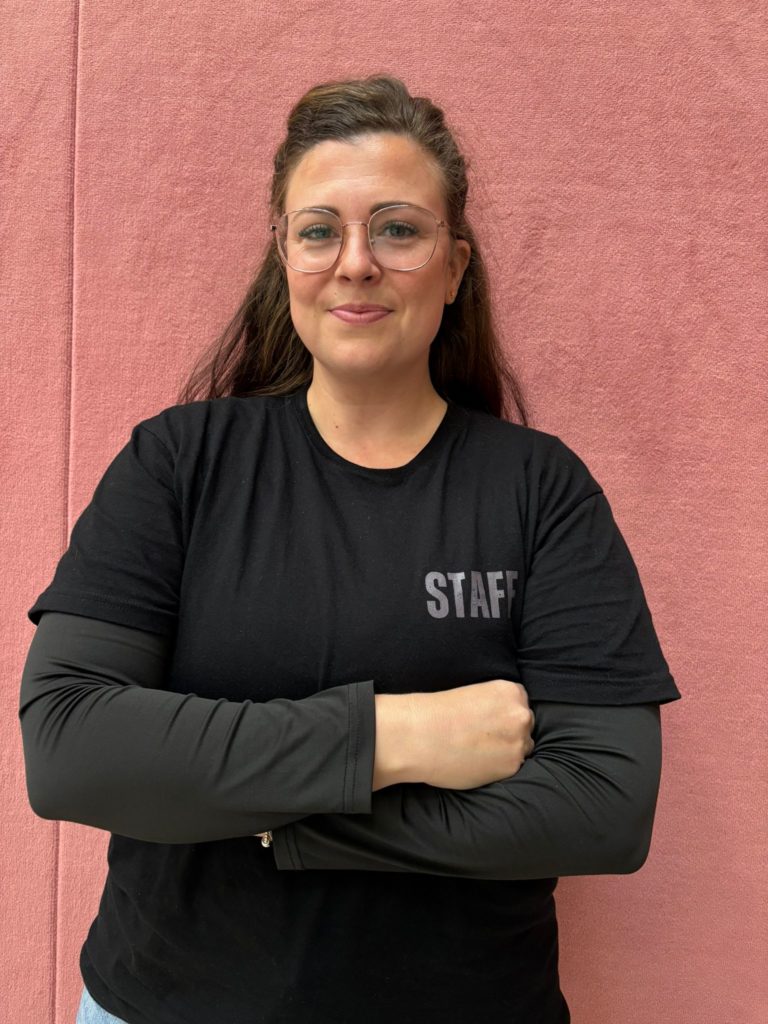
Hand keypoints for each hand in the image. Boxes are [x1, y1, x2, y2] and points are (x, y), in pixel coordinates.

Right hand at [406, 679, 534, 790]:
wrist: (420, 736)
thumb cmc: (438, 713)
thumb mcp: (472, 695)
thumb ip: (495, 705)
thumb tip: (503, 721)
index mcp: (510, 691)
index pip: (520, 702)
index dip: (504, 714)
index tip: (490, 721)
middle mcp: (520, 715)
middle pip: (525, 725)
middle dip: (509, 732)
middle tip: (485, 739)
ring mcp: (518, 742)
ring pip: (522, 748)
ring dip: (507, 750)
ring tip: (480, 752)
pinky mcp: (511, 766)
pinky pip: (512, 767)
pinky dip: (499, 767)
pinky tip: (478, 762)